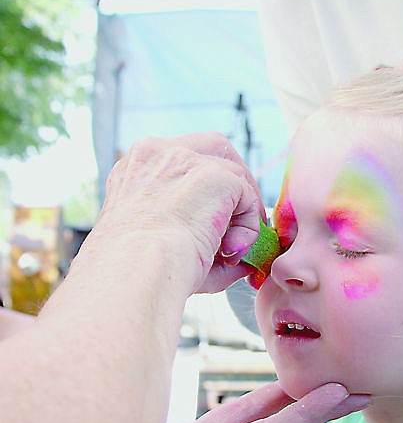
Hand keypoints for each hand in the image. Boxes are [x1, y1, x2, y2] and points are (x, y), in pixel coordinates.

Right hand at [99, 132, 262, 292]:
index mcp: (136, 166)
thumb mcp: (158, 242)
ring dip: (242, 213)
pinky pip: (247, 196)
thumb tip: (237, 254)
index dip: (207, 185)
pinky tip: (232, 250)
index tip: (218, 218)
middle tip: (241, 224)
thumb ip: (194, 234)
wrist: (134, 272)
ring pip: (236, 176)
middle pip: (216, 150)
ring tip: (231, 250)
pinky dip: (248, 225)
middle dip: (236, 183)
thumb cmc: (138, 270)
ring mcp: (188, 160)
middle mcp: (159, 153)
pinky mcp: (216, 176)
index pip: (184, 158)